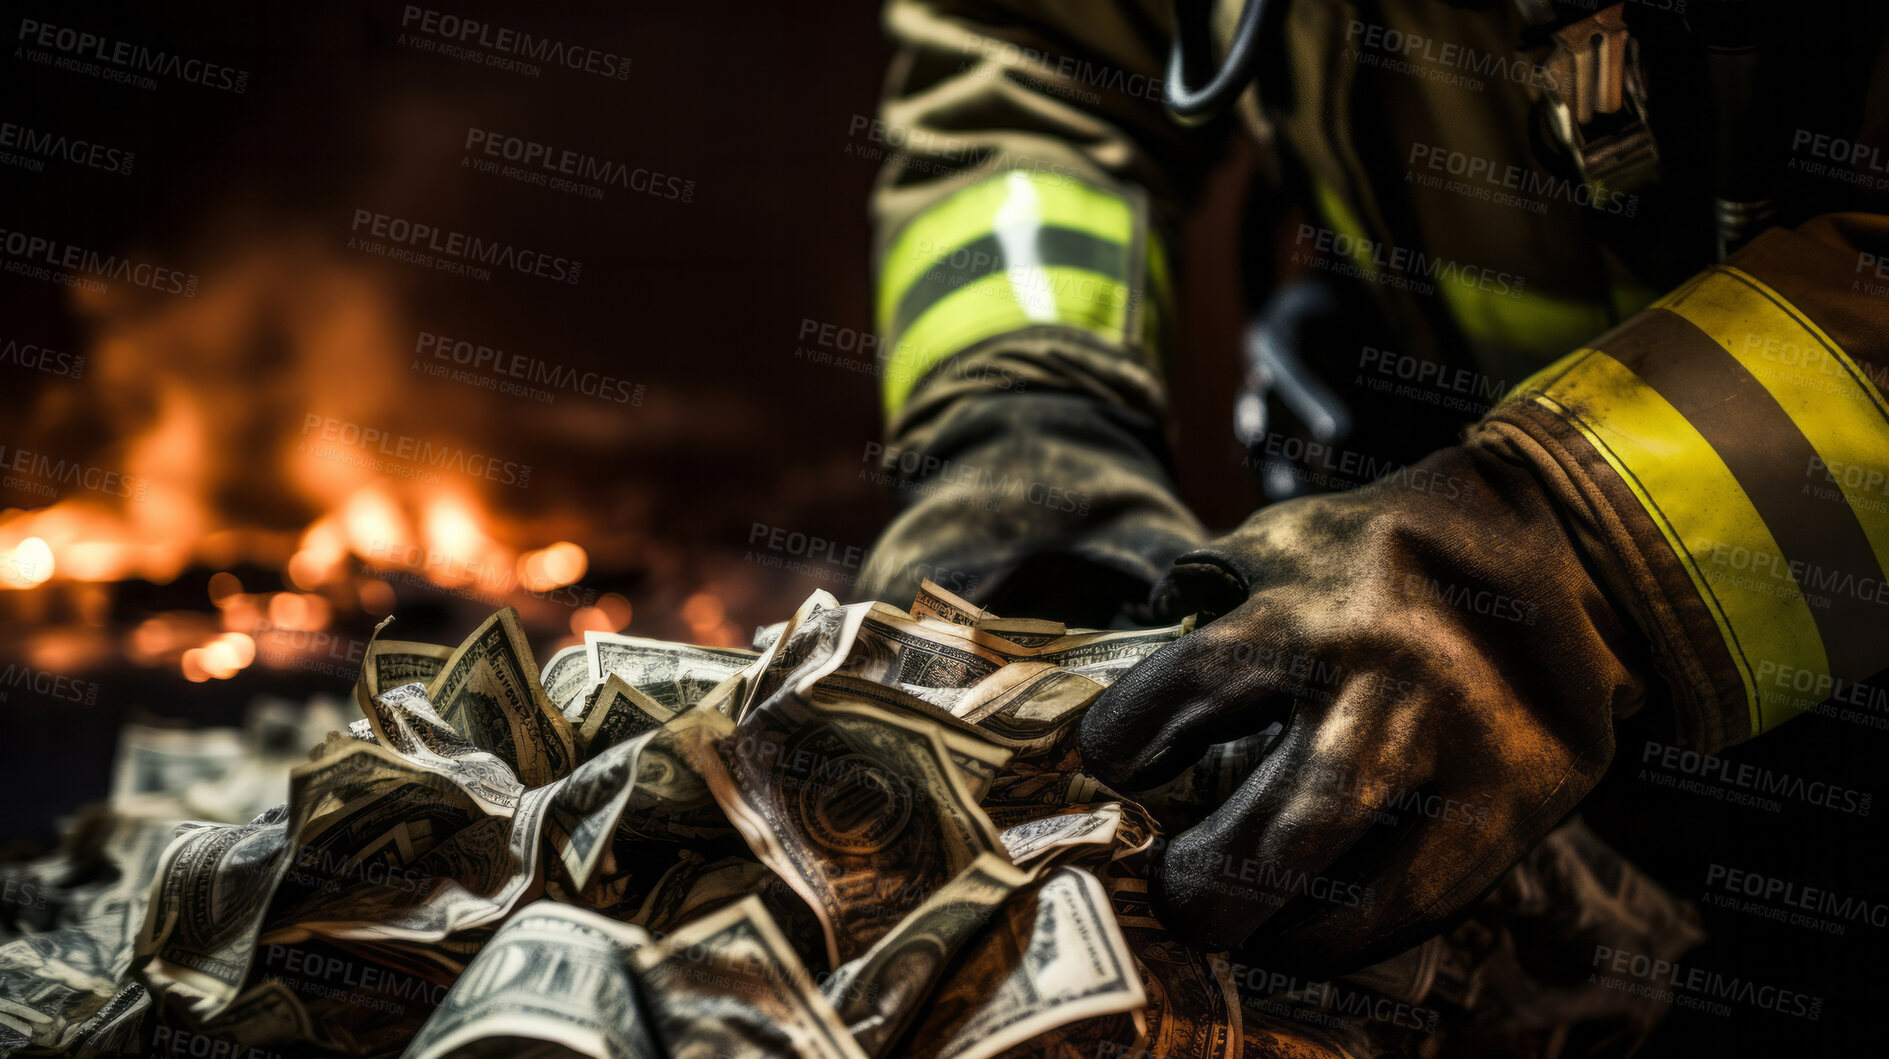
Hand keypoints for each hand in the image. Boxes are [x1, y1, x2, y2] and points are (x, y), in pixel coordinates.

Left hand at [1080, 433, 1649, 973]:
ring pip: (1351, 890)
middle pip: (1270, 830)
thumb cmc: (1391, 547)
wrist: (1558, 547)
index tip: (1114, 769)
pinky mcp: (1514, 806)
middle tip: (1169, 893)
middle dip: (1202, 885)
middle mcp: (1377, 688)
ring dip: (1273, 931)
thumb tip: (1119, 670)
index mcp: (1303, 610)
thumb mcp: (1285, 539)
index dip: (1124, 748)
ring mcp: (1453, 756)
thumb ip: (1203, 598)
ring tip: (1233, 932)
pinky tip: (1304, 937)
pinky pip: (1420, 905)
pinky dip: (1351, 937)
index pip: (1181, 698)